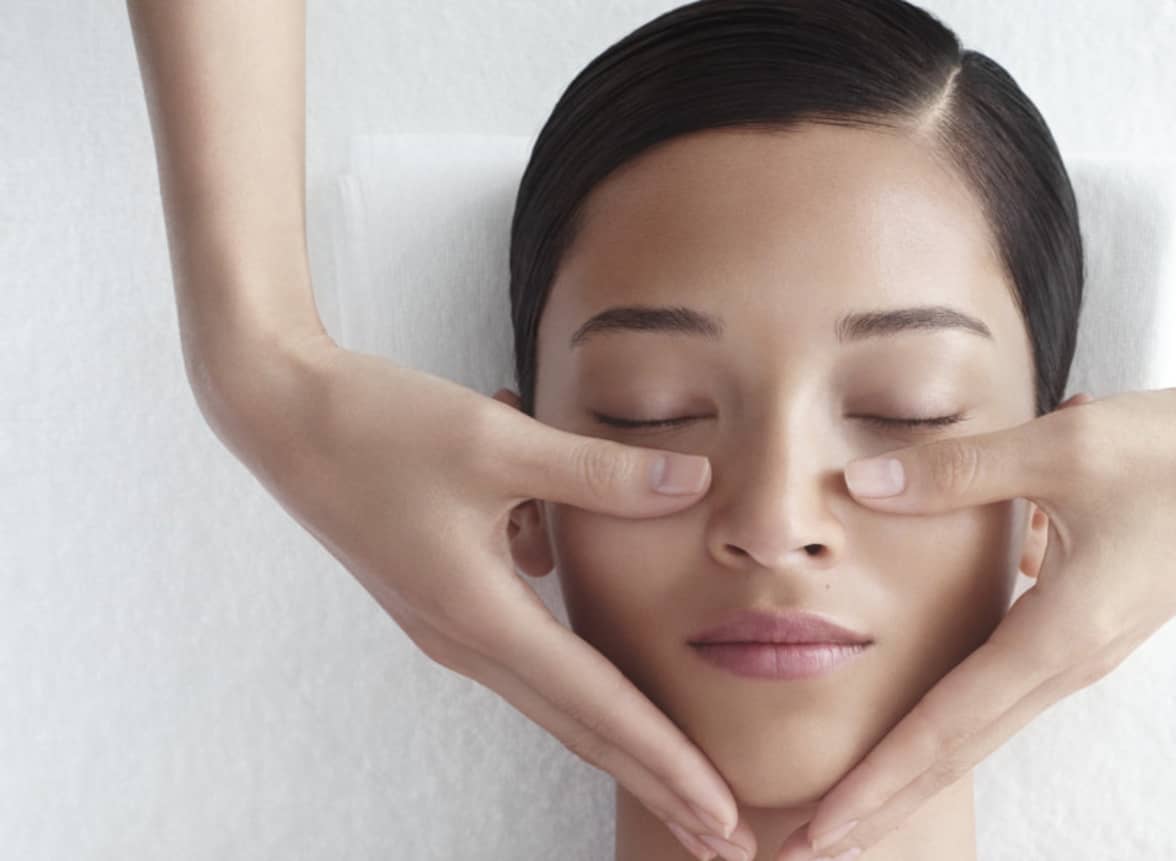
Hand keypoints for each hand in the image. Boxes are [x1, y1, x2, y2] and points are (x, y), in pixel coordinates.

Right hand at [193, 330, 754, 860]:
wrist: (280, 412)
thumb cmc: (379, 423)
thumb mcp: (500, 441)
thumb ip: (601, 472)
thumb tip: (694, 482)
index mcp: (480, 617)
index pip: (597, 707)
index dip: (668, 763)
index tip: (722, 815)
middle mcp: (465, 641)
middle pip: (582, 729)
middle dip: (658, 783)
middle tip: (726, 841)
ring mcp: (450, 629)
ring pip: (558, 695)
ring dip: (624, 735)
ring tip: (685, 777)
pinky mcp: (445, 603)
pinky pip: (530, 643)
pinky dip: (578, 653)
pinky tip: (576, 579)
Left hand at [778, 369, 1175, 859]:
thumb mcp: (1063, 449)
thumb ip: (956, 472)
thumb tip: (860, 484)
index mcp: (1062, 636)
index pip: (947, 727)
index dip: (876, 779)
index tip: (821, 827)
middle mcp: (1073, 660)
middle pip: (959, 748)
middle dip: (882, 799)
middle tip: (810, 846)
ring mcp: (1086, 648)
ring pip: (982, 722)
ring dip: (914, 762)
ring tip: (852, 795)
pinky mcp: (1093, 624)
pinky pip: (1007, 682)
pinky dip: (954, 710)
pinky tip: (918, 709)